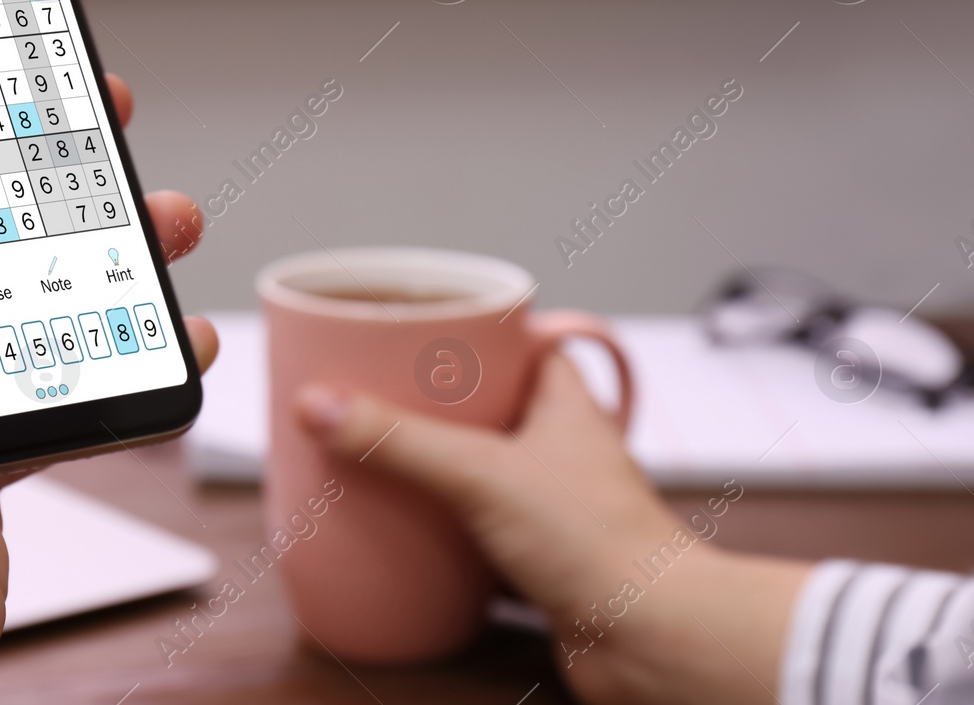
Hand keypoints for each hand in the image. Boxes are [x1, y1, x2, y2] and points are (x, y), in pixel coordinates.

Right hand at [295, 354, 809, 704]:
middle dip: (428, 408)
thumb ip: (397, 439)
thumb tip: (320, 404)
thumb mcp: (482, 474)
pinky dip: (442, 536)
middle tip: (372, 397)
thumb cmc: (606, 547)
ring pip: (478, 475)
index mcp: (561, 403)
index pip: (512, 343)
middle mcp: (559, 449)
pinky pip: (477, 537)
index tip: (408, 330)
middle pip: (482, 409)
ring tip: (374, 460)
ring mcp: (550, 506)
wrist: (653, 643)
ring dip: (432, 474)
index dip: (464, 334)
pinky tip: (402, 535)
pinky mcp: (538, 562)